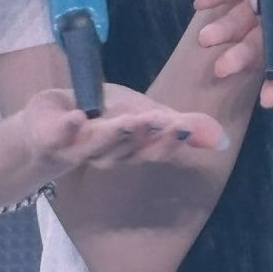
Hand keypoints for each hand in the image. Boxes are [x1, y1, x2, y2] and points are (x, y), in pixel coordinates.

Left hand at [17, 82, 229, 174]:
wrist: (47, 125)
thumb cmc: (101, 120)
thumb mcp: (146, 116)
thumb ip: (183, 127)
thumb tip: (225, 139)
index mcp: (132, 150)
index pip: (155, 149)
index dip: (170, 140)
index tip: (186, 126)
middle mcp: (107, 155)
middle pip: (129, 150)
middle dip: (147, 136)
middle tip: (166, 121)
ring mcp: (77, 149)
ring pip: (99, 145)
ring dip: (115, 134)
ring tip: (132, 118)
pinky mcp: (50, 138)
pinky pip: (58, 135)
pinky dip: (67, 127)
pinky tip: (76, 117)